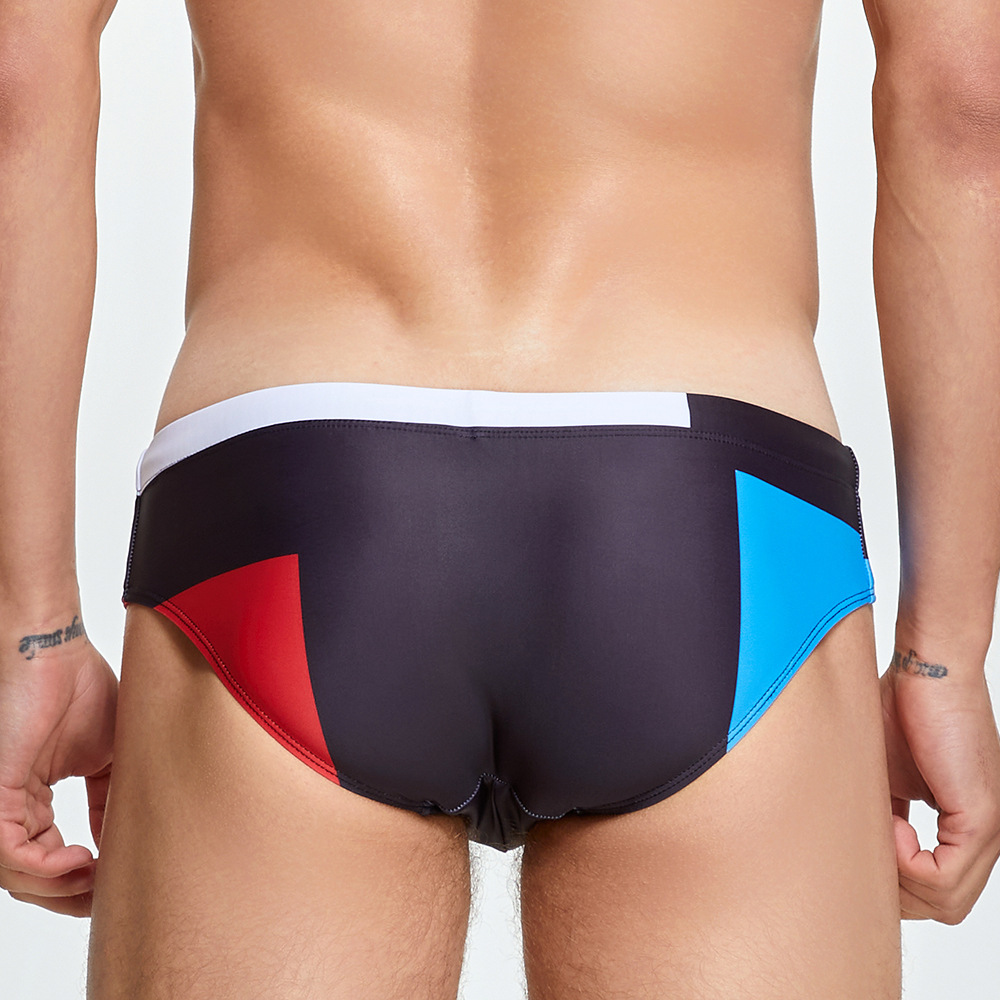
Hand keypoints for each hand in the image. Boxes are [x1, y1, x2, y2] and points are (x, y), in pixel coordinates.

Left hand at [0, 620, 116, 916]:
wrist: (54, 649)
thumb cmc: (79, 686)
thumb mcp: (109, 756)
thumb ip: (111, 800)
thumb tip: (129, 840)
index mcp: (31, 801)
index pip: (49, 860)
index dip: (83, 882)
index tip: (119, 884)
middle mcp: (9, 808)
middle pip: (31, 879)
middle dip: (71, 896)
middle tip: (109, 897)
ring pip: (17, 875)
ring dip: (62, 887)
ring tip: (100, 875)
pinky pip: (10, 853)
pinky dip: (47, 868)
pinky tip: (84, 862)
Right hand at [881, 643, 999, 921]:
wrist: (929, 664)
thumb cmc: (901, 703)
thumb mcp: (883, 773)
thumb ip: (881, 813)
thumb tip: (851, 849)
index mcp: (965, 824)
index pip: (935, 887)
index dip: (893, 881)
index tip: (861, 847)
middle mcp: (986, 835)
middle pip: (941, 906)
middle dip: (893, 888)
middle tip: (863, 845)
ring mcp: (990, 829)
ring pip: (945, 902)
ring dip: (897, 873)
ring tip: (878, 824)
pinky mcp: (983, 817)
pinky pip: (943, 878)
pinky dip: (906, 862)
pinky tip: (891, 821)